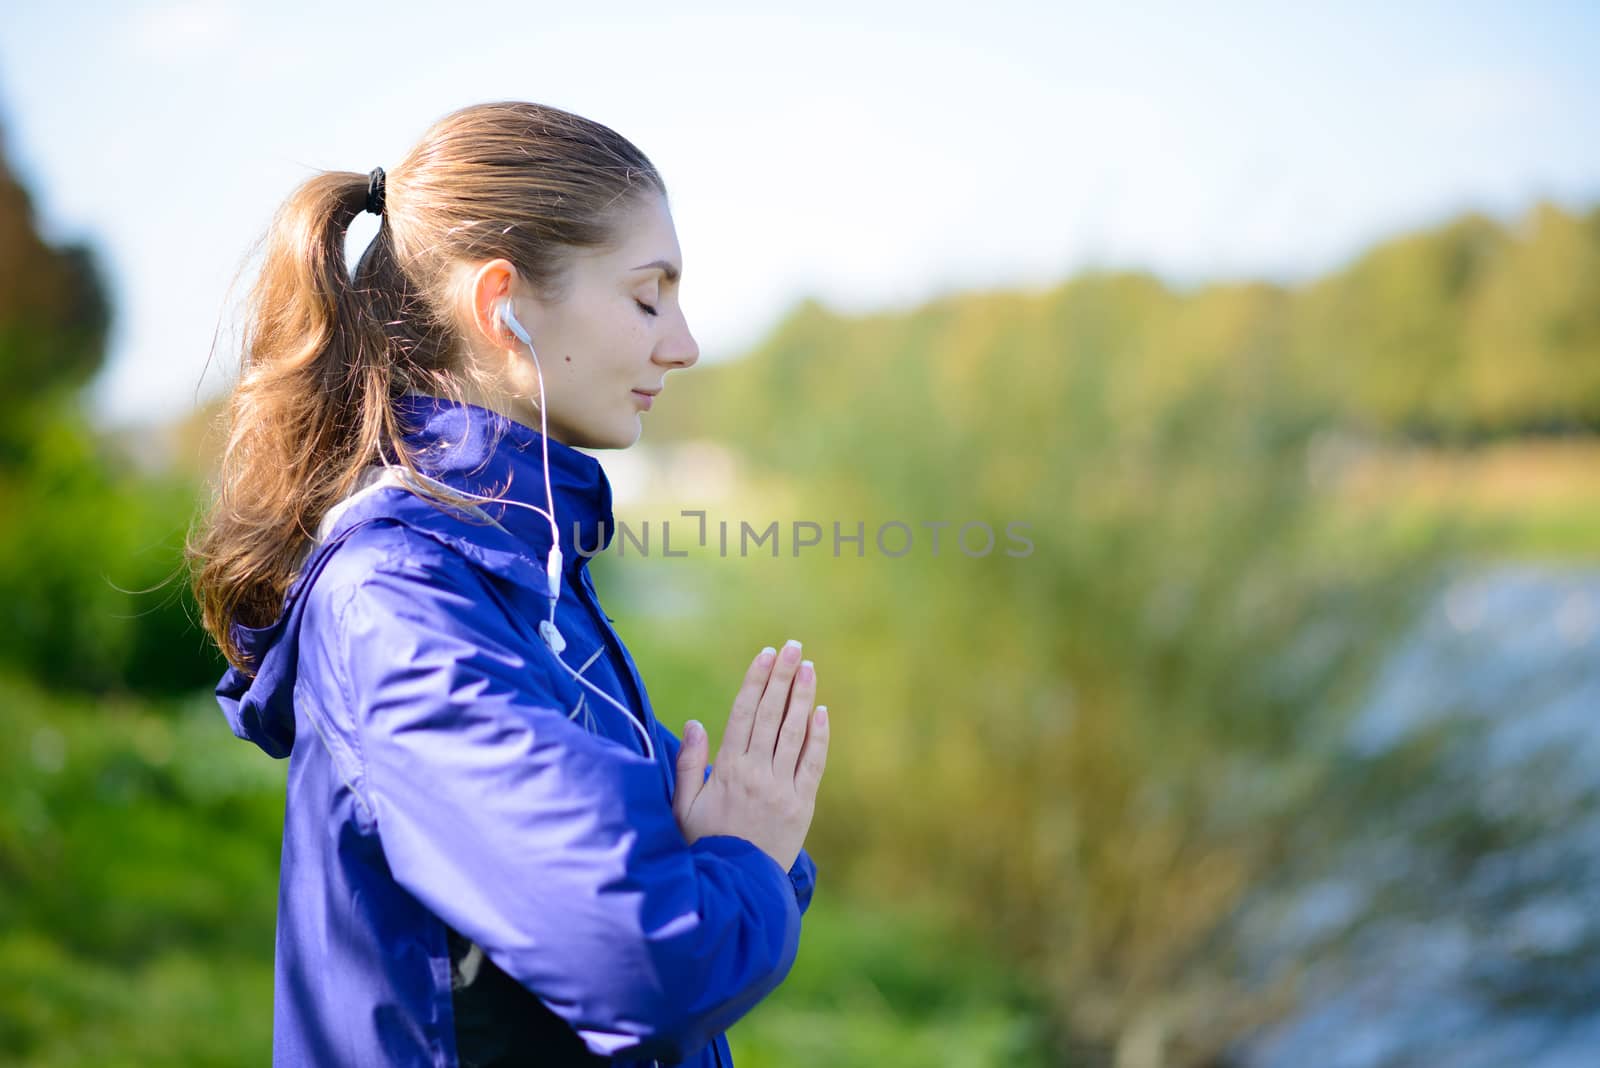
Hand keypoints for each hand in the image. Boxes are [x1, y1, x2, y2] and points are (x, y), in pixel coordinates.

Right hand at [672, 640, 828, 871]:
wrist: (735, 888)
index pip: (744, 714)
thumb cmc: (702, 846)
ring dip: (803, 697)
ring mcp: (782, 789)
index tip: (765, 654)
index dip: (756, 681)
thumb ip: (688, 764)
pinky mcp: (802, 806)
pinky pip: (814, 764)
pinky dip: (819, 737)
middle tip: (792, 646)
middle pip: (772, 715)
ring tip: (808, 667)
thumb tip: (695, 723)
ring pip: (795, 734)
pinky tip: (821, 712)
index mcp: (727, 770)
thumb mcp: (683, 807)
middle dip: (782, 677)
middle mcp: (757, 774)